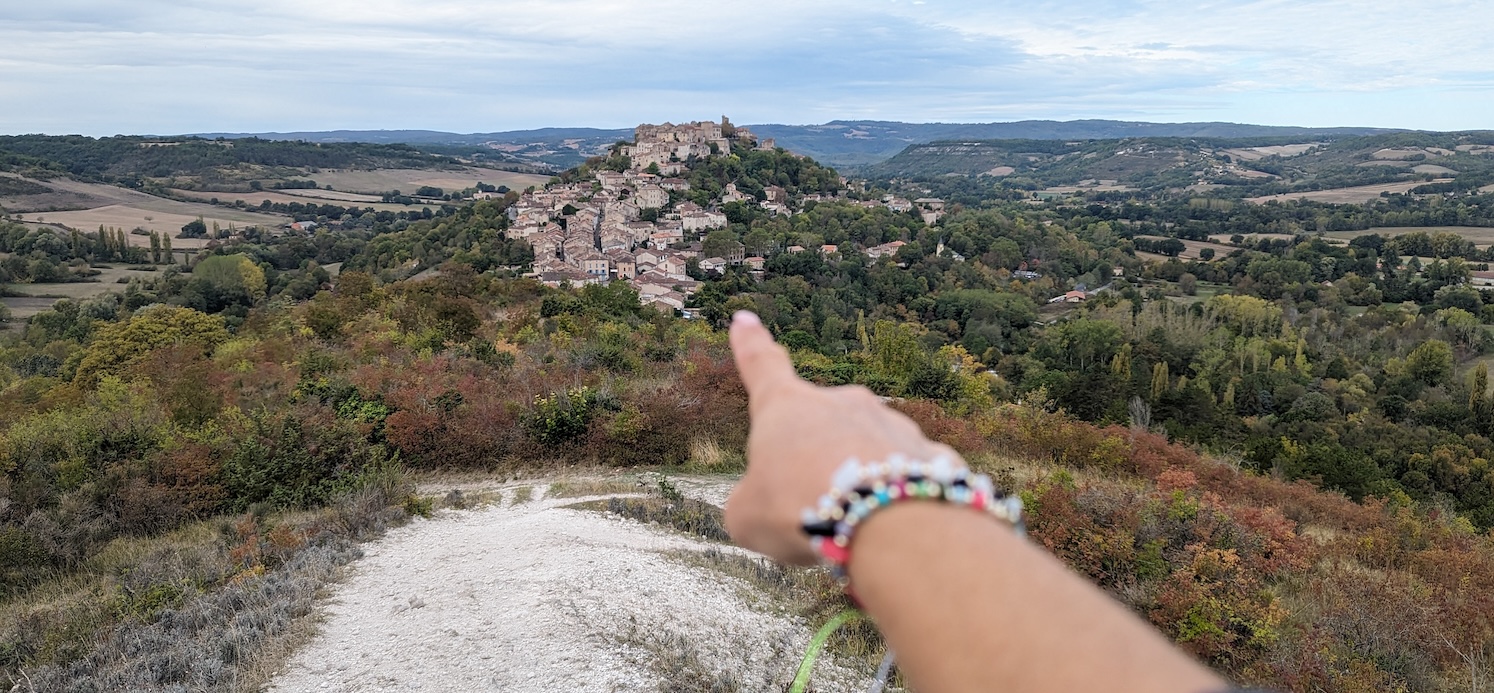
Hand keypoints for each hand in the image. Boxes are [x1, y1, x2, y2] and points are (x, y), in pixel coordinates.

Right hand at [723, 311, 965, 563]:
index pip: (763, 366)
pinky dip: (897, 499)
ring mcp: (890, 425)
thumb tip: (764, 504)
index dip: (750, 345)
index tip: (745, 320)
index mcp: (788, 407)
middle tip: (809, 508)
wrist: (887, 525)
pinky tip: (894, 527)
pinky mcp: (929, 455)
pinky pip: (905, 477)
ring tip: (852, 525)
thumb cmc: (804, 510)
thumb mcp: (748, 517)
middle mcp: (842, 403)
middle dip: (813, 462)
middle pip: (819, 427)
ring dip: (856, 482)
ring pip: (865, 453)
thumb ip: (751, 503)